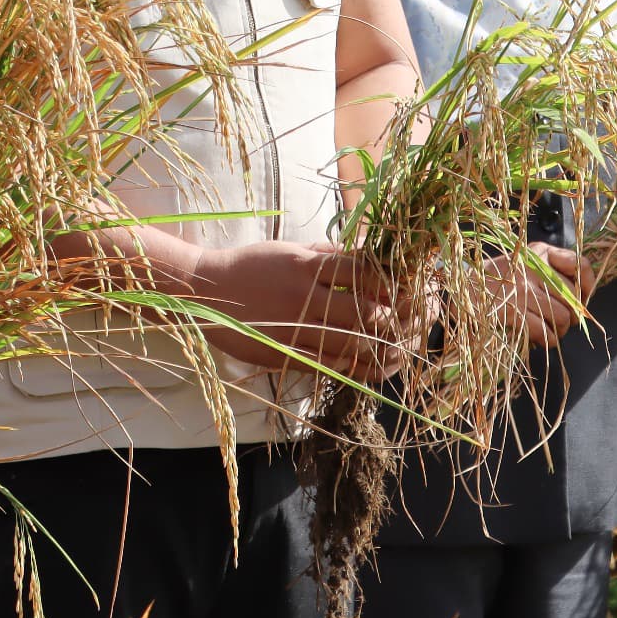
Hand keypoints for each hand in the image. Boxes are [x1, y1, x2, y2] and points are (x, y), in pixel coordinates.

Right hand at [190, 239, 429, 381]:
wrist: (204, 293)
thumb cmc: (250, 267)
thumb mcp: (290, 250)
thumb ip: (329, 255)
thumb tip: (370, 256)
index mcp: (307, 264)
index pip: (365, 272)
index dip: (393, 282)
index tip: (407, 286)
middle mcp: (303, 296)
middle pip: (365, 310)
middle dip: (395, 316)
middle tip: (412, 319)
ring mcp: (294, 329)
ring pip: (353, 342)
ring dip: (382, 345)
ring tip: (398, 344)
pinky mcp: (285, 355)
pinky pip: (331, 366)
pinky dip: (358, 367)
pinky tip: (373, 364)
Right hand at [484, 242, 580, 347]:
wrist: (458, 290)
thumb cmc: (495, 280)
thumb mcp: (524, 263)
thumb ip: (551, 272)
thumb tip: (581, 300)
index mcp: (539, 252)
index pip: (579, 265)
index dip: (587, 287)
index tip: (581, 299)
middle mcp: (533, 268)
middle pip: (573, 298)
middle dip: (573, 316)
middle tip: (561, 322)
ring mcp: (522, 290)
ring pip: (562, 318)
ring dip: (560, 331)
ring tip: (549, 332)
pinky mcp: (512, 311)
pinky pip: (544, 332)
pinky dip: (547, 340)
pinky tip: (538, 340)